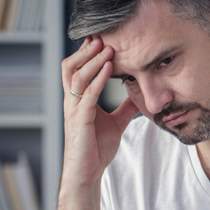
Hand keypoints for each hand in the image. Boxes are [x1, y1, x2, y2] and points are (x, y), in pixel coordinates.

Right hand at [60, 36, 139, 187]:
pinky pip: (87, 95)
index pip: (77, 69)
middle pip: (70, 67)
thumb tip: (140, 95)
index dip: (86, 53)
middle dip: (85, 51)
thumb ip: (125, 108)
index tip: (101, 38)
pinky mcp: (80, 120)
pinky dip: (98, 79)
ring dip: (92, 60)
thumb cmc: (97, 149)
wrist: (88, 172)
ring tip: (107, 47)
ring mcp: (74, 110)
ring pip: (77, 77)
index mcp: (78, 100)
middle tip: (101, 36)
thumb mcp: (116, 123)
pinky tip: (108, 68)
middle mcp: (72, 101)